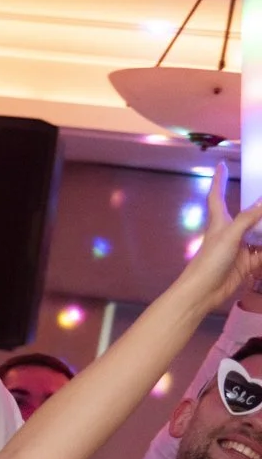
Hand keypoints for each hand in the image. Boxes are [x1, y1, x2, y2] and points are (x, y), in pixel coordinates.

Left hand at [181, 162, 261, 309]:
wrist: (202, 293)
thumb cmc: (209, 262)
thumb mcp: (228, 236)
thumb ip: (247, 219)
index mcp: (220, 223)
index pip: (217, 196)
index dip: (218, 181)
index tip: (220, 165)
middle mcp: (231, 233)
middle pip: (250, 216)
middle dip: (261, 210)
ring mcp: (240, 249)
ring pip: (260, 234)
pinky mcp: (247, 264)